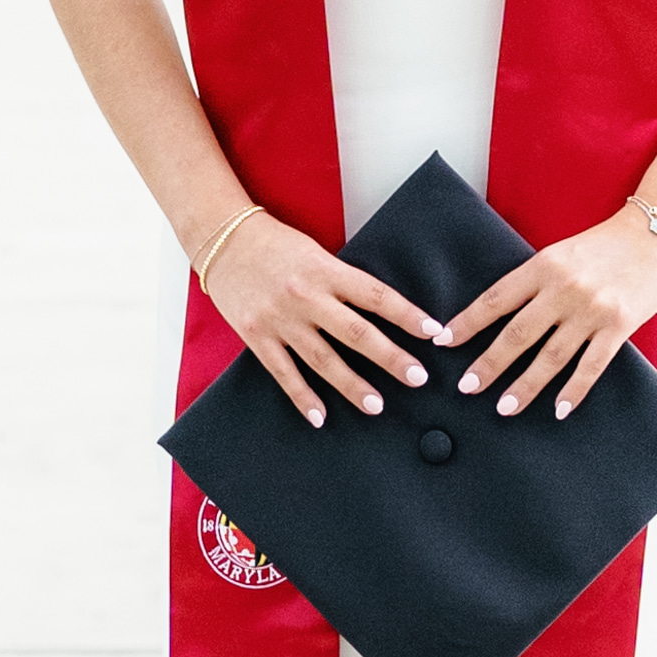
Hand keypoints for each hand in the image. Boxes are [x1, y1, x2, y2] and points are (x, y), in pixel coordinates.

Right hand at [202, 211, 433, 430]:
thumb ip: (342, 281)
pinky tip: (320, 416)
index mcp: (326, 270)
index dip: (407, 315)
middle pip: (356, 333)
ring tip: (376, 405)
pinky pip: (284, 372)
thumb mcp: (316, 253)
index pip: (376, 296)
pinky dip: (303, 397)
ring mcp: (280, 320)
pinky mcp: (256, 336)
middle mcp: (306, 297)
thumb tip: (380, 311)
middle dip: (390, 358)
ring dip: (352, 385)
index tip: (433, 331)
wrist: (223, 239)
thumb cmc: (275, 243)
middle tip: (417, 378)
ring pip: (323, 360)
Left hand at [442, 210, 656, 419]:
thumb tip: (502, 315)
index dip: (467, 323)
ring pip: (550, 357)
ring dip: (525, 385)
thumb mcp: (562, 253)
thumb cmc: (607, 244)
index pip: (496, 299)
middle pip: (517, 334)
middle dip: (489, 364)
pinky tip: (558, 409)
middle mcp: (564, 289)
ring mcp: (592, 310)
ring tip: (504, 407)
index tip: (444, 342)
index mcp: (544, 265)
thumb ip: (536, 281)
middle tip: (467, 387)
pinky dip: (573, 390)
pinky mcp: (619, 326)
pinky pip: (591, 365)